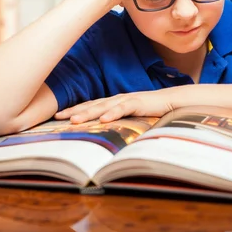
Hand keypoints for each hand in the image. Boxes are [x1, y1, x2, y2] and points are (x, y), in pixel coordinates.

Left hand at [54, 90, 174, 123]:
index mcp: (114, 102)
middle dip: (74, 111)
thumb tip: (104, 133)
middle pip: (92, 105)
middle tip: (58, 117)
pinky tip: (103, 119)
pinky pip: (123, 108)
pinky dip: (113, 113)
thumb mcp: (131, 117)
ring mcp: (127, 99)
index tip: (58, 116)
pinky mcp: (139, 102)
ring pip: (104, 106)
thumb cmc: (152, 110)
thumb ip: (119, 122)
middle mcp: (117, 99)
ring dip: (88, 113)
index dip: (74, 110)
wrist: (174, 101)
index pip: (90, 105)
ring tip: (74, 120)